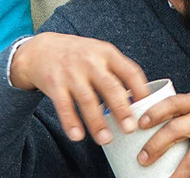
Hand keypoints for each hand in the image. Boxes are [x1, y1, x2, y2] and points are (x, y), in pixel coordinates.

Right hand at [10, 32, 149, 144]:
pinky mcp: (55, 84)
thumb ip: (118, 72)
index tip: (148, 108)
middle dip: (121, 109)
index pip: (130, 72)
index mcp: (108, 54)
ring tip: (106, 140)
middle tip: (130, 129)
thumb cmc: (79, 55)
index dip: (141, 90)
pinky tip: (77, 136)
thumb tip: (140, 99)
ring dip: (97, 122)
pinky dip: (70, 122)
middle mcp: (91, 62)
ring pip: (87, 100)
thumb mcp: (101, 53)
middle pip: (110, 87)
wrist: (42, 49)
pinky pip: (64, 106)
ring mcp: (72, 73)